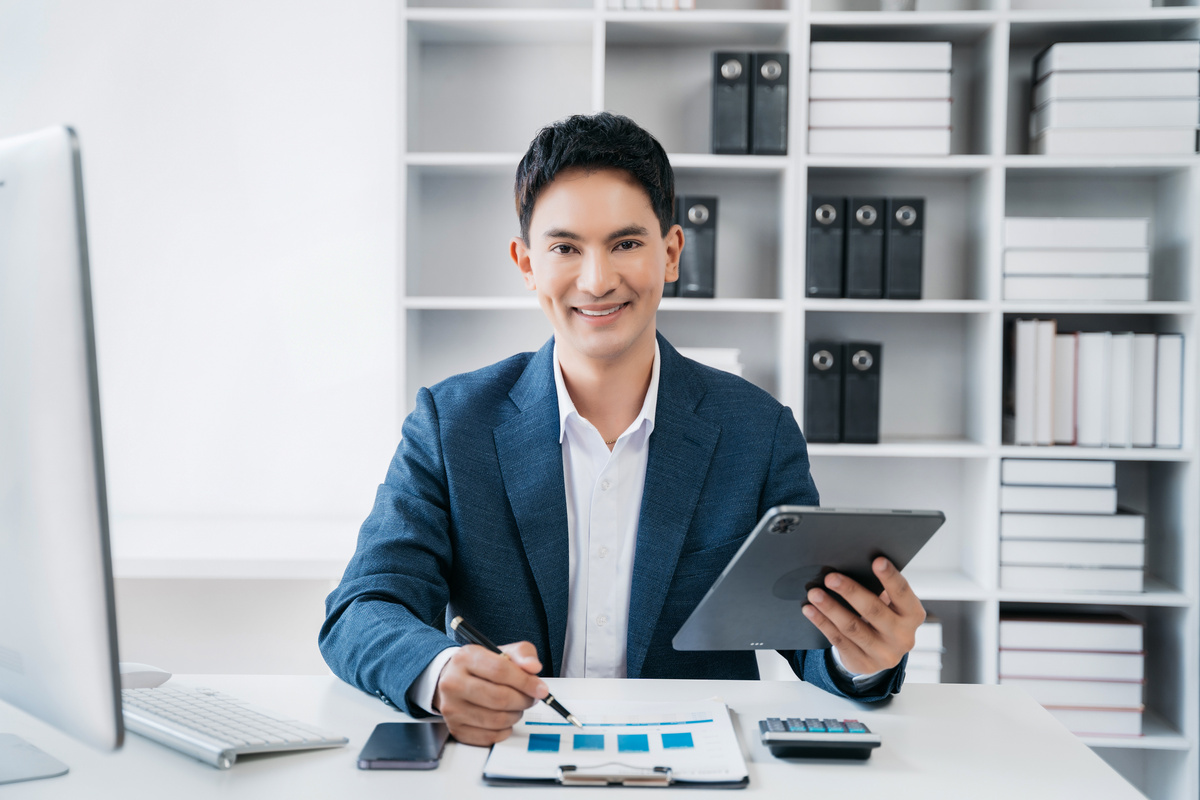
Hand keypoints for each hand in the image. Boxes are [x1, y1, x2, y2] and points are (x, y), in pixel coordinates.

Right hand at [432, 641, 547, 745]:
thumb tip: (533, 668)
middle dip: (523, 700)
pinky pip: (490, 736)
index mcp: (465, 658)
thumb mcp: (503, 652)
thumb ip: (523, 654)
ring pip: (497, 720)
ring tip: (517, 706)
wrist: (452, 680)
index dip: (525, 682)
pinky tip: (504, 718)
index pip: (500, 670)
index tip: (541, 689)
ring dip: (515, 715)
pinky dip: (504, 730)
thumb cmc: (481, 667)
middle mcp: (453, 683)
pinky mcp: (456, 729)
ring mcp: (452, 708)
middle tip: (531, 698)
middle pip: (499, 698)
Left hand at [802, 557, 924, 675]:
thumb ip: (879, 589)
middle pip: (874, 611)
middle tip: (830, 577)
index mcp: (913, 615)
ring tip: (814, 593)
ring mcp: (883, 654)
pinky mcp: (863, 663)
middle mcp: (903, 637)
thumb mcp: (890, 605)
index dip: (890, 577)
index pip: (902, 593)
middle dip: (850, 592)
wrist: (880, 654)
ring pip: (852, 627)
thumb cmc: (884, 617)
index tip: (877, 560)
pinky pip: (838, 640)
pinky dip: (822, 623)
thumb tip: (850, 565)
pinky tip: (810, 610)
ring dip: (830, 608)